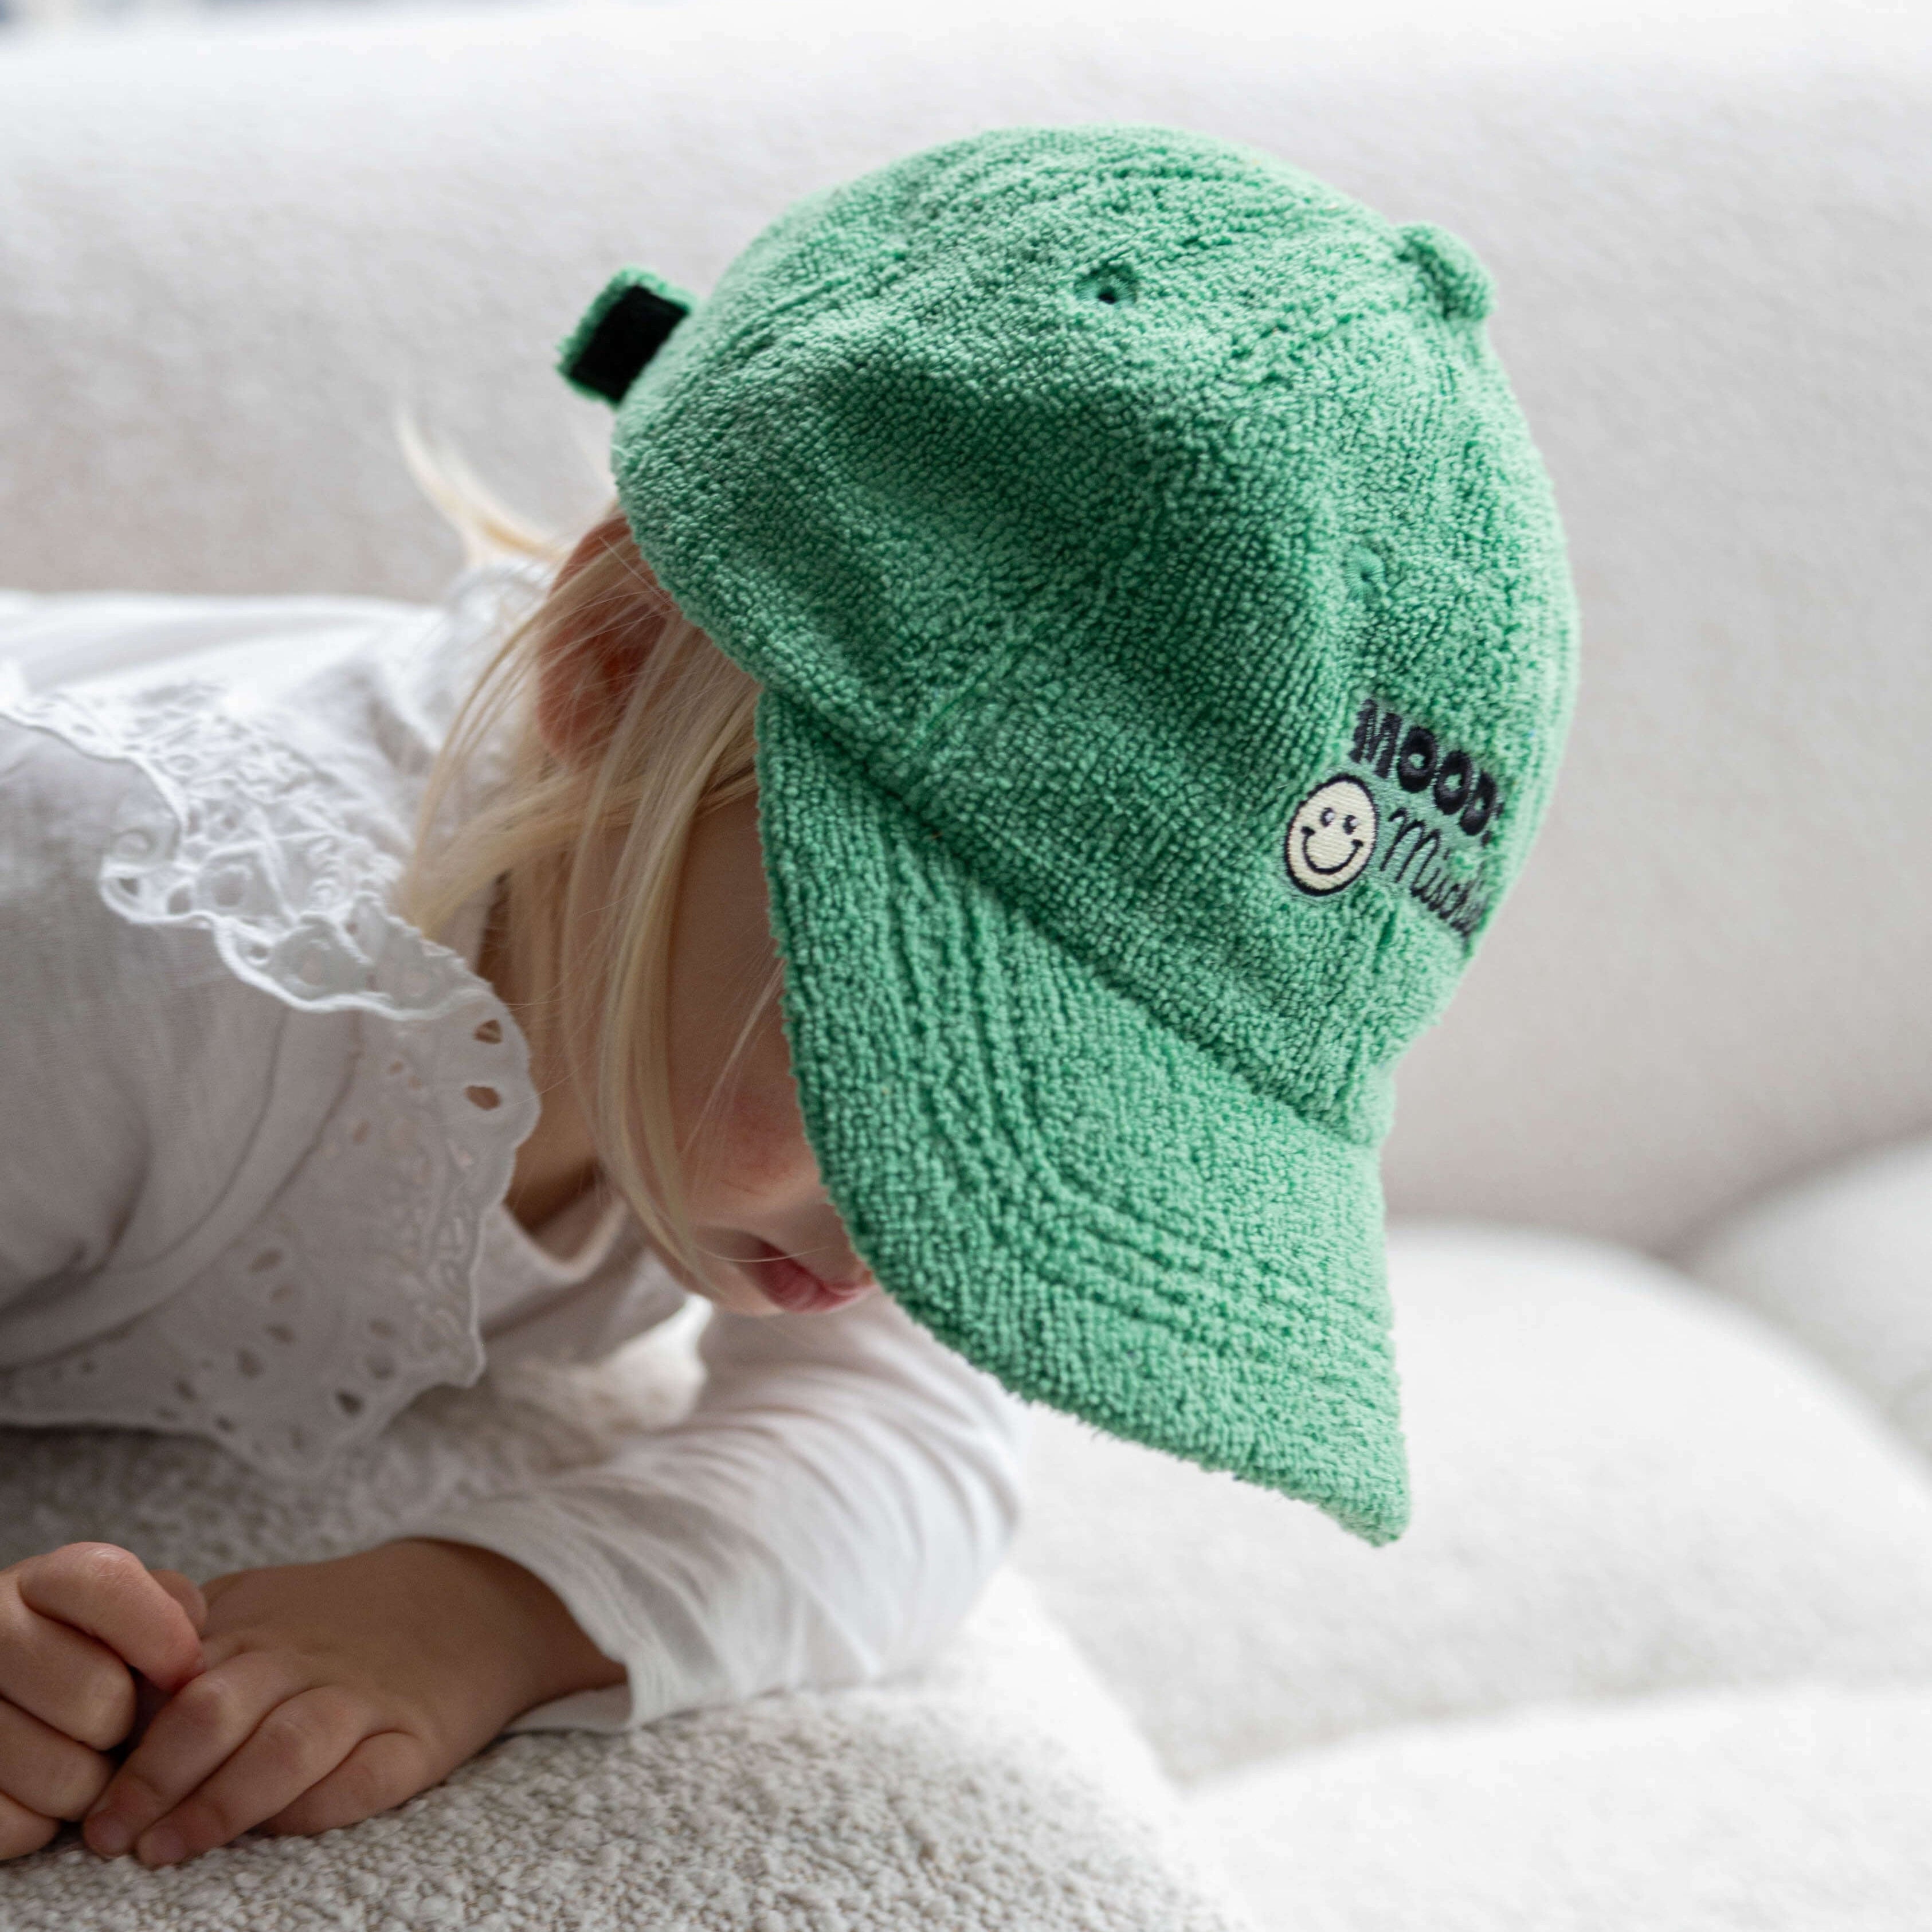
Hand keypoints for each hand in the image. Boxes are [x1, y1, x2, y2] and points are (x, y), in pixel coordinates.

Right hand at [0, 1544, 205, 1860]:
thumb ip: (168, 1608)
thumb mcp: (125, 1611)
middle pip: (97, 1695)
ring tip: (79, 1762)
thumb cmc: (83, 1655)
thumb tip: (192, 1658)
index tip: (185, 1671)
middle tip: (116, 1728)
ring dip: (90, 1784)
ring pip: (62, 1775)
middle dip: (125, 1725)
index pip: (107, 1583)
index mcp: (36, 1583)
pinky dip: (40, 1824)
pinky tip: (35, 1794)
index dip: (161, 1633)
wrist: (3, 1693)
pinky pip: (16, 1825)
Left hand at [83, 1539, 625, 1865]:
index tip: (93, 1800)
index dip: (127, 1745)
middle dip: (154, 1782)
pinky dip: (317, 1807)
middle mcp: (307, 1658)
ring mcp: (365, 1697)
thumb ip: (190, 1638)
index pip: (172, 1681)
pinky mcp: (417, 1737)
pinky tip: (279, 1827)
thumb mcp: (259, 1600)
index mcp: (257, 1626)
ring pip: (285, 1749)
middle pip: (217, 1711)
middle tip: (115, 1836)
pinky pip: (363, 1779)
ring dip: (218, 1806)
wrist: (470, 1600)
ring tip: (168, 1849)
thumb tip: (110, 1706)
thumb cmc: (340, 1618)